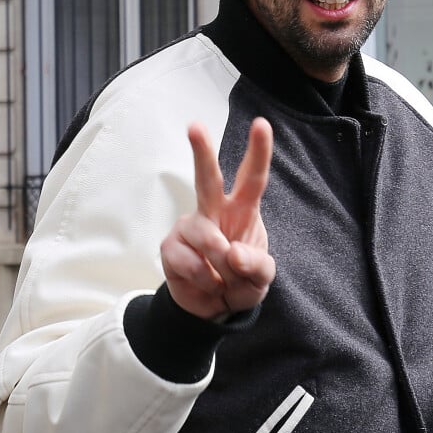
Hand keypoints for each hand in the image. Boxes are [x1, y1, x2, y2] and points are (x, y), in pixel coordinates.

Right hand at [160, 117, 275, 319]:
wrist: (213, 307)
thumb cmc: (240, 281)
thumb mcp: (261, 278)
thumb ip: (257, 266)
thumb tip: (233, 253)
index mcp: (242, 210)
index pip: (252, 178)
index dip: (258, 152)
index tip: (261, 124)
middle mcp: (214, 211)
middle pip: (207, 178)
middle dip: (201, 151)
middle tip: (195, 126)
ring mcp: (190, 227)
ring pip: (207, 236)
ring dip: (221, 263)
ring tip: (223, 279)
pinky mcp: (170, 246)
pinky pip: (189, 261)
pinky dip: (204, 279)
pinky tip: (206, 282)